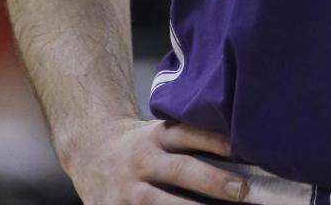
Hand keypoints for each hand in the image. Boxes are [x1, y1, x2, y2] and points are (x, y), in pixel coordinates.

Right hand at [64, 115, 246, 203]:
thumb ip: (188, 143)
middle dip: (211, 181)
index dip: (216, 141)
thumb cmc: (136, 145)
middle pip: (180, 169)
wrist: (88, 149)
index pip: (189, 134)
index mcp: (156, 136)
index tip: (242, 149)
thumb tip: (237, 156)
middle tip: (242, 190)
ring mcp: (126, 191)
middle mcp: (142, 161)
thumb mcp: (158, 133)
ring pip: (159, 204)